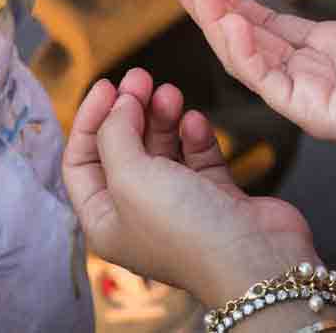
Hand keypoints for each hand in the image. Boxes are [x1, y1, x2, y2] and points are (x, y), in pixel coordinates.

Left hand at [62, 68, 316, 307]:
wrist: (255, 257)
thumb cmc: (184, 228)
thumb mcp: (129, 176)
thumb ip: (115, 133)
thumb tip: (120, 102)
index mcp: (105, 220)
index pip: (80, 162)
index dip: (89, 121)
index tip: (108, 86)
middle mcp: (138, 214)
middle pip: (122, 149)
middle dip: (129, 110)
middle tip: (142, 77)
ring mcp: (178, 204)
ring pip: (161, 147)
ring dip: (162, 116)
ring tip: (170, 92)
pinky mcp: (214, 195)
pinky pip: (196, 154)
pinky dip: (193, 134)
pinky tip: (195, 122)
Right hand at [168, 0, 335, 197]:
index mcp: (328, 44)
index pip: (264, 20)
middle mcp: (312, 70)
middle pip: (245, 38)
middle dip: (208, 9)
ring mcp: (310, 94)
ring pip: (248, 60)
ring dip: (217, 25)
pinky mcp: (317, 113)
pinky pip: (269, 83)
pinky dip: (245, 52)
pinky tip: (230, 23)